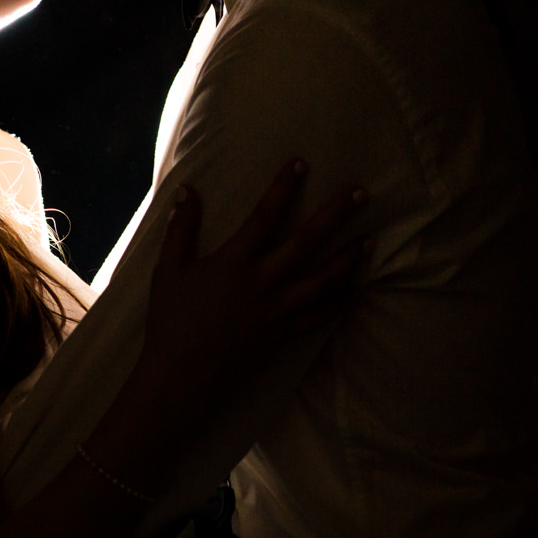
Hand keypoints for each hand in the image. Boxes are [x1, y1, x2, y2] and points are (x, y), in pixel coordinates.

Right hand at [142, 160, 367, 400]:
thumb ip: (181, 229)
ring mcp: (277, 309)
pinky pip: (318, 316)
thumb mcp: (167, 269)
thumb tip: (187, 191)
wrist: (182, 373)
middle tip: (362, 194)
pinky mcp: (282, 334)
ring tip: (370, 240)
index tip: (301, 164)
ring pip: (322, 280)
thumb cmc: (170, 319)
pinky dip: (338, 304)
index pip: (265, 216)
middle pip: (306, 242)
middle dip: (335, 215)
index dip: (283, 188)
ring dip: (348, 258)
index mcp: (234, 261)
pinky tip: (354, 292)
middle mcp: (263, 281)